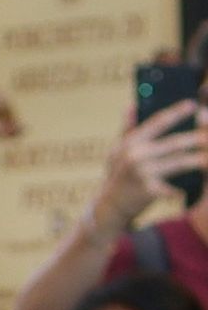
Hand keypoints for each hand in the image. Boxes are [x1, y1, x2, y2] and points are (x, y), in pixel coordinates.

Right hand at [92, 99, 207, 234]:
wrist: (110, 205)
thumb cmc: (118, 175)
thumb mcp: (117, 151)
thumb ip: (127, 129)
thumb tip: (132, 106)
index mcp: (130, 142)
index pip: (157, 122)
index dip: (176, 112)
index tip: (192, 104)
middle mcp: (136, 155)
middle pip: (175, 143)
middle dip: (196, 138)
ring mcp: (143, 174)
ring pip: (181, 163)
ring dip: (199, 159)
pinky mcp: (151, 191)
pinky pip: (178, 184)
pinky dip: (190, 183)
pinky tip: (198, 180)